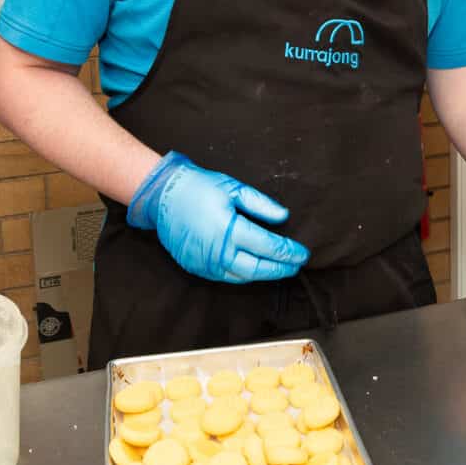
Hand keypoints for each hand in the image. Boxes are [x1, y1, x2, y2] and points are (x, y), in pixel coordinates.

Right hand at [126, 152, 309, 283]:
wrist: (162, 196)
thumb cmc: (199, 187)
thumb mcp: (233, 188)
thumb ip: (260, 205)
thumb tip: (283, 217)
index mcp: (229, 229)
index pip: (268, 246)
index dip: (288, 252)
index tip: (303, 253)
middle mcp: (218, 251)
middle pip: (258, 268)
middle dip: (280, 268)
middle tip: (296, 266)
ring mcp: (205, 263)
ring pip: (242, 277)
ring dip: (264, 274)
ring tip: (280, 269)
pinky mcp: (196, 267)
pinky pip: (225, 276)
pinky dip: (244, 275)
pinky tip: (254, 269)